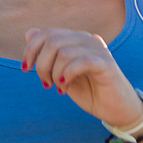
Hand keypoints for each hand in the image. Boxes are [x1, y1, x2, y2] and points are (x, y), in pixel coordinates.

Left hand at [22, 28, 142, 126]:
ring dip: (54, 73)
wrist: (116, 110)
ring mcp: (99, 50)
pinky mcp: (106, 64)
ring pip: (64, 52)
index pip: (47, 33)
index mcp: (77, 39)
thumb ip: (47, 55)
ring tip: (59, 88)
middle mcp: (88, 39)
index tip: (26, 69)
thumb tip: (29, 33)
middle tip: (46, 83)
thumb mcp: (61, 73)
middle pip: (52, 41)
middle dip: (42, 64)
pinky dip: (67, 75)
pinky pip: (80, 61)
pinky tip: (65, 87)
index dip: (31, 50)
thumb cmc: (90, 92)